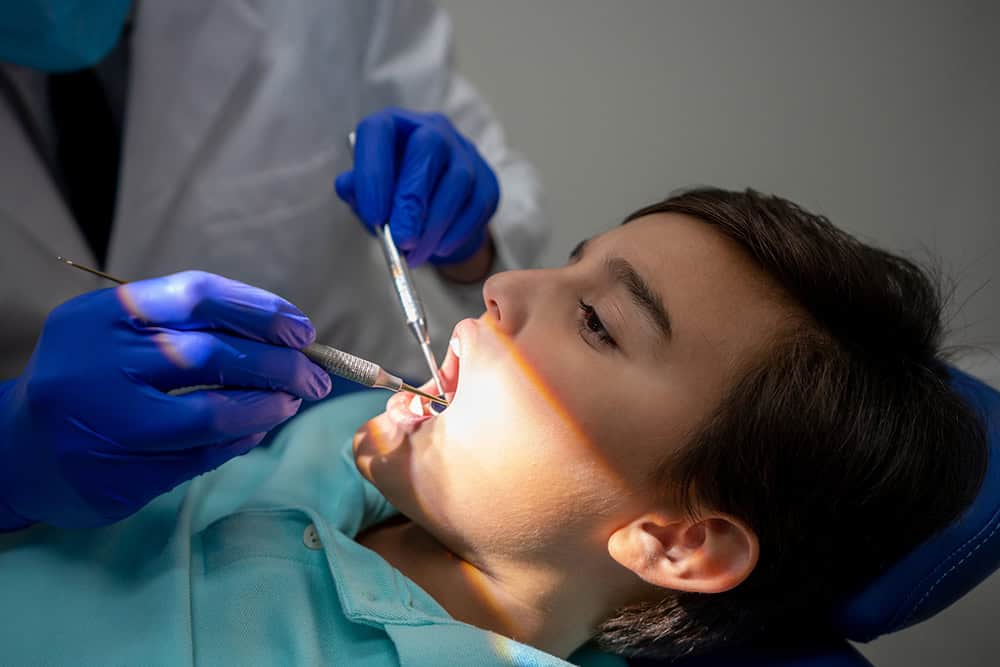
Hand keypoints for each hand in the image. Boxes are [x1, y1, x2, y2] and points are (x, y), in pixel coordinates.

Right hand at [0, 271, 331, 529]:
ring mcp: (105, 424)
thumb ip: (190, 327)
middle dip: (280, 366)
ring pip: (211, 414)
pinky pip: (199, 458)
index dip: (261, 311)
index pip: (198, 296)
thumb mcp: (122, 333)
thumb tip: (287, 339)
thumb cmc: (90, 378)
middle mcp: (99, 364)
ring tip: (292, 402)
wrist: (15, 449)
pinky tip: (257, 430)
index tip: (301, 330)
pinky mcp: (116, 477)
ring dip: (267, 408)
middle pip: (213, 355)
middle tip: (315, 375)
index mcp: (105, 315)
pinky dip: (241, 441)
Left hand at [335, 107, 499, 266]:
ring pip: (457, 180)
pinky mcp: (487, 180)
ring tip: (414, 254)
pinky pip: (477, 204)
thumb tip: (348, 186)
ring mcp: (464, 152)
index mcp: (393, 125)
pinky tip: (438, 248)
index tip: (372, 215)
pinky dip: (457, 231)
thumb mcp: (367, 195)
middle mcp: (431, 129)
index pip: (379, 131)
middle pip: (428, 148)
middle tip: (401, 239)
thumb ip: (356, 191)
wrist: (433, 212)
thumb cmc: (392, 199)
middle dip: (413, 199)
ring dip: (435, 224)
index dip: (374, 172)